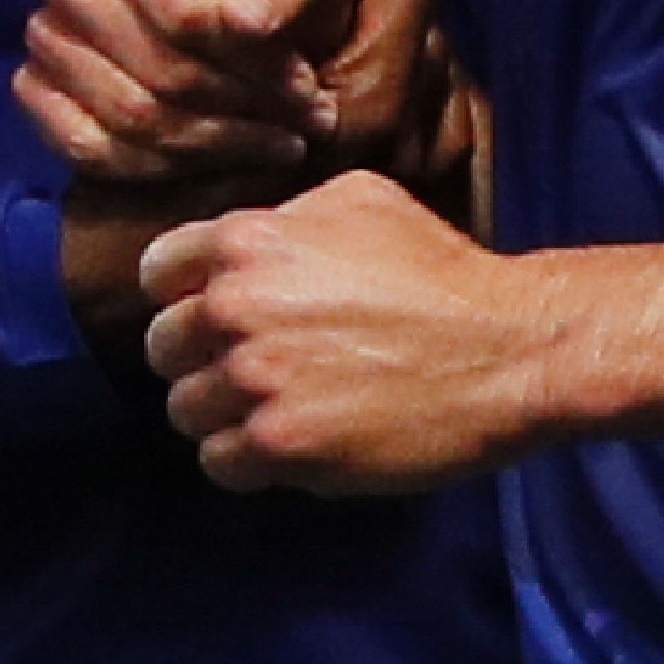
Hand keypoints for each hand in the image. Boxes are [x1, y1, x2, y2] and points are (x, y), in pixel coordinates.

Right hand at [18, 0, 462, 192]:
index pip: (186, 15)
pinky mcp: (35, 92)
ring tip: (280, 143)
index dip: (257, 62)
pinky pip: (95, 150)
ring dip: (219, 145)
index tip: (310, 87)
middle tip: (305, 125)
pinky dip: (168, 168)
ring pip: (132, 120)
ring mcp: (44, 36)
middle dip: (245, 109)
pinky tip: (222, 161)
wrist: (229, 29)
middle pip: (162, 73)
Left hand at [140, 169, 562, 492]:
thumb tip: (248, 243)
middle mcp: (235, 308)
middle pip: (164, 347)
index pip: (158, 273)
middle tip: (249, 369)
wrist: (506, 349)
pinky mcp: (282, 445)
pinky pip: (219, 463)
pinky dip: (247, 460)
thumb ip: (285, 220)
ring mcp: (254, 380)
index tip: (212, 316)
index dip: (184, 295)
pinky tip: (290, 443)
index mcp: (246, 242)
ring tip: (274, 410)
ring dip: (223, 414)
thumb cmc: (440, 271)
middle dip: (201, 358)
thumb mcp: (359, 200)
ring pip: (185, 410)